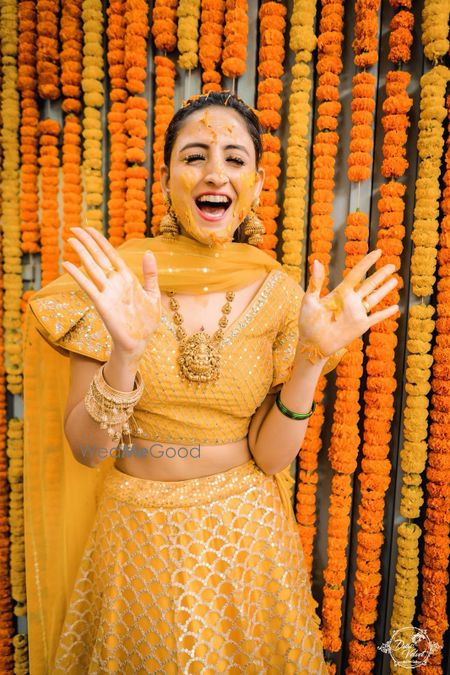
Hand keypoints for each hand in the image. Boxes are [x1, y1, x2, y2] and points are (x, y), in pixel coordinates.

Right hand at [62, 227, 160, 357]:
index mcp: (127, 278)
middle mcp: (114, 283)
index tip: (89, 228)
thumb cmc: (146, 321)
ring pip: (92, 268)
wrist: (140, 342)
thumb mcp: (153, 294)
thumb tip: (148, 252)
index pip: (111, 254)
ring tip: (69, 240)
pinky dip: (78, 276)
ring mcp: (107, 292)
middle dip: (87, 242)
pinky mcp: (102, 304)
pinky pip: (88, 287)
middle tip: (74, 228)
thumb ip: (150, 274)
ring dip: (81, 253)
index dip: (100, 241)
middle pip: (98, 257)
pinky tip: (67, 265)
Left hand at [298, 249, 398, 357]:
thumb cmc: (307, 322)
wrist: (312, 344)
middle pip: (369, 284)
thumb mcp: (309, 300)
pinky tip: (395, 307)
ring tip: (395, 280)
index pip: (356, 274)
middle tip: (392, 265)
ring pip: (375, 298)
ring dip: (385, 290)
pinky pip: (376, 318)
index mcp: (340, 292)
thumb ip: (316, 282)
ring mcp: (357, 313)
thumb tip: (317, 261)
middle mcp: (350, 301)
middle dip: (381, 275)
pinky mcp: (360, 326)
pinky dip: (386, 313)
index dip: (367, 263)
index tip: (377, 252)